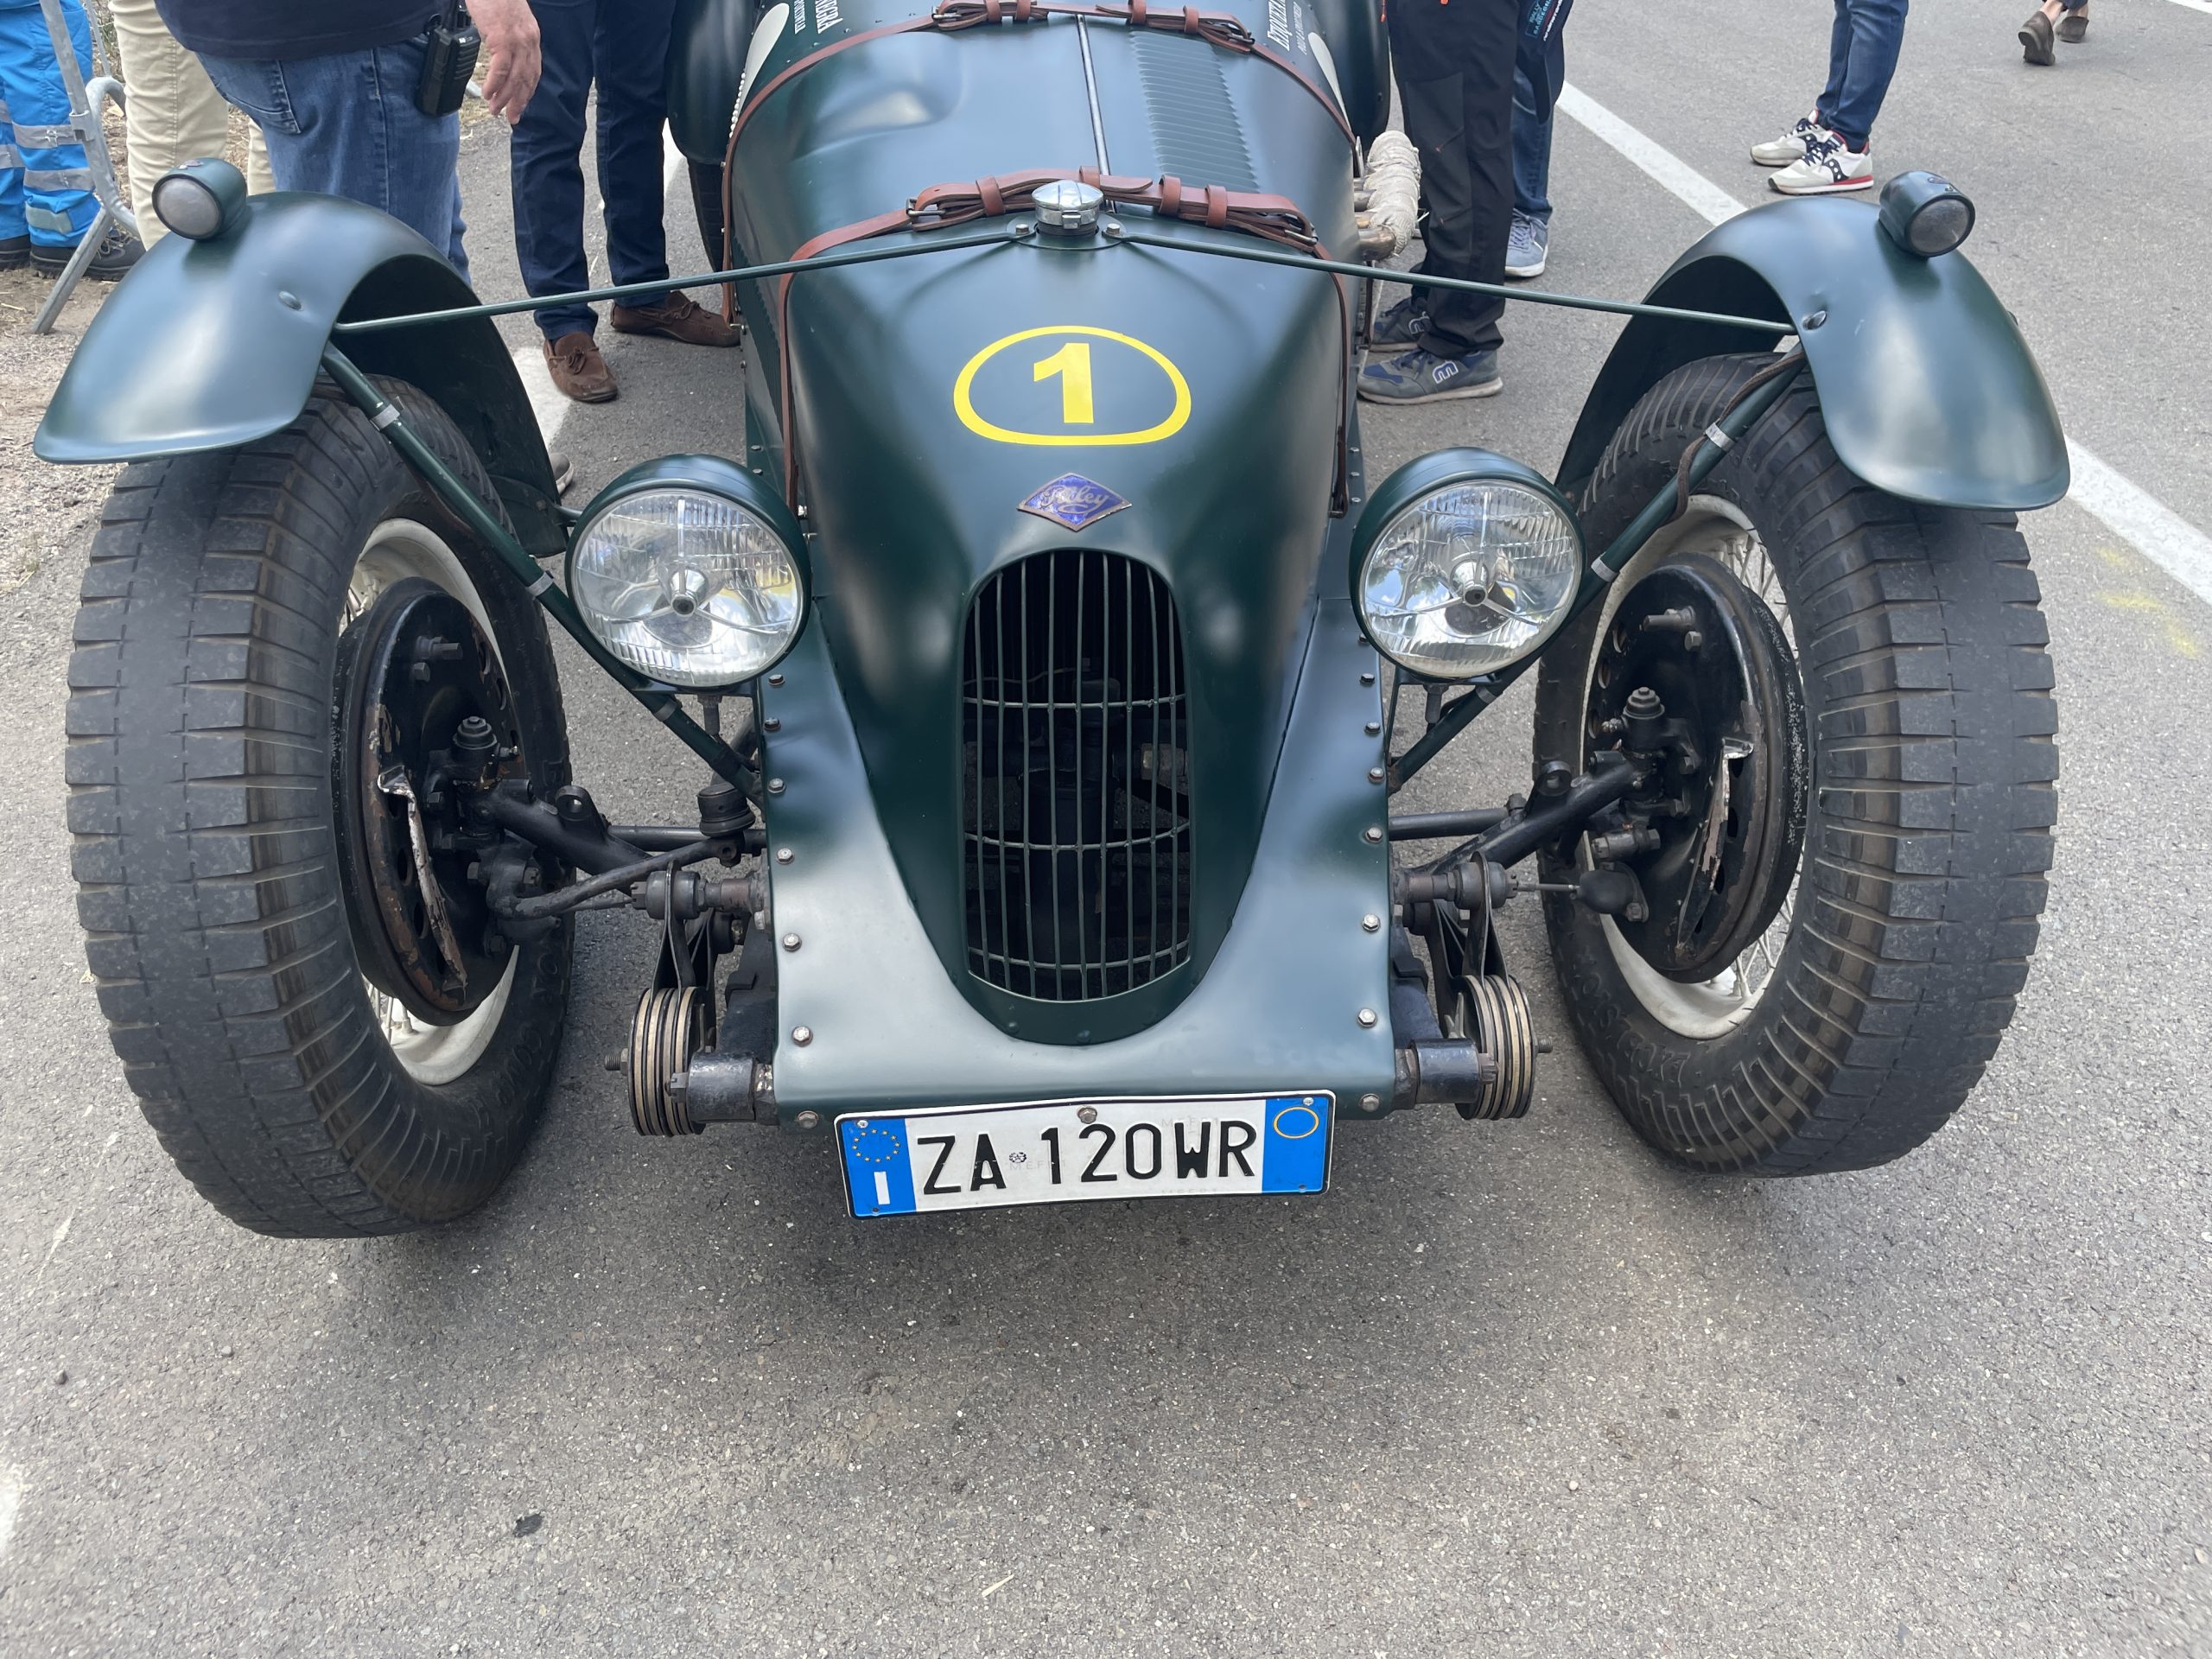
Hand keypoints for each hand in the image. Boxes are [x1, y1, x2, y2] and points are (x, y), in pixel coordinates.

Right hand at [471, 0, 541, 122]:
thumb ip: (509, 39)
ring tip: (495, 110)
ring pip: (514, 78)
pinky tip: (489, 93)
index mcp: (531, 39)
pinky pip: (501, 69)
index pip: (533, 72)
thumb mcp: (509, 21)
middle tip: (512, 118)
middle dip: (518, 102)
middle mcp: (528, 43)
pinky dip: (495, 84)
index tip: (521, 105)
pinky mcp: (502, 40)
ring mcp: (517, 42)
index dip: (527, 92)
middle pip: (526, 80)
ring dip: (504, 98)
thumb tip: (502, 55)